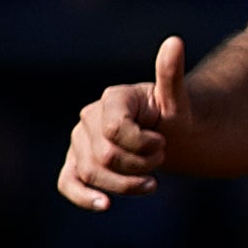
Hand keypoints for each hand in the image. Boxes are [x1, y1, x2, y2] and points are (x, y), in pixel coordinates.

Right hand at [57, 36, 190, 209]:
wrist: (171, 134)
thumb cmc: (176, 115)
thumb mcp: (179, 99)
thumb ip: (171, 74)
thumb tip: (175, 41)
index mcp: (112, 98)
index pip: (116, 130)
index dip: (144, 144)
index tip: (163, 143)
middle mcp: (89, 117)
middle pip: (105, 156)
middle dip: (140, 165)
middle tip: (161, 159)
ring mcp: (80, 141)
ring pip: (91, 172)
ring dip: (126, 184)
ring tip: (151, 181)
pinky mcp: (77, 162)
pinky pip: (68, 182)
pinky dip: (84, 196)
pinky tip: (105, 205)